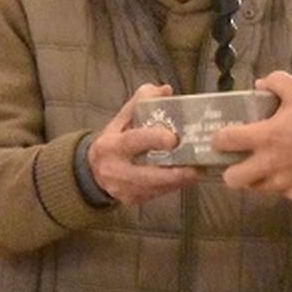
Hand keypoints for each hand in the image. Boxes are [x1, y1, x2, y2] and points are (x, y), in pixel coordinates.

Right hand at [87, 84, 199, 205]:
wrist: (93, 172)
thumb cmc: (113, 141)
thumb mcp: (121, 119)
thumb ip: (141, 103)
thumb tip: (165, 90)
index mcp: (111, 145)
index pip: (133, 141)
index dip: (153, 139)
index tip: (173, 138)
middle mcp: (115, 170)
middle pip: (149, 175)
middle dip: (175, 173)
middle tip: (197, 166)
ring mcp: (124, 189)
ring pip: (157, 188)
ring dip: (179, 180)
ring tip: (198, 170)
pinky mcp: (133, 201)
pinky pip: (158, 194)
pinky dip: (174, 185)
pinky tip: (186, 176)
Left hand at [212, 71, 291, 200]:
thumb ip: (276, 82)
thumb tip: (259, 84)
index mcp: (264, 137)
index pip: (224, 141)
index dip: (217, 140)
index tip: (220, 138)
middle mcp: (268, 164)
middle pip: (231, 179)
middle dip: (230, 172)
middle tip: (239, 161)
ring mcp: (282, 183)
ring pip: (255, 189)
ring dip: (255, 179)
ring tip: (265, 167)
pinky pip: (281, 193)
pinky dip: (282, 185)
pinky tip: (291, 172)